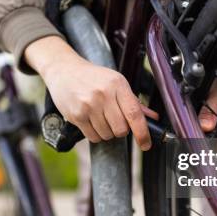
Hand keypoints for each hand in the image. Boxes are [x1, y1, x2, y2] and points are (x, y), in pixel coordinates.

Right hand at [25, 36, 157, 150]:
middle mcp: (103, 94)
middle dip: (121, 130)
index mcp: (118, 84)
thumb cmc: (93, 78)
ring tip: (100, 117)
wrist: (65, 71)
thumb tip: (152, 118)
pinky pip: (93, 137)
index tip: (146, 144)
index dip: (142, 133)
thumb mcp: (116, 83)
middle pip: (121, 129)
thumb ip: (134, 102)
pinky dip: (95, 134)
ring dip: (107, 132)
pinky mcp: (76, 115)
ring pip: (107, 135)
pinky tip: (91, 120)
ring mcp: (88, 105)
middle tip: (114, 120)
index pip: (134, 114)